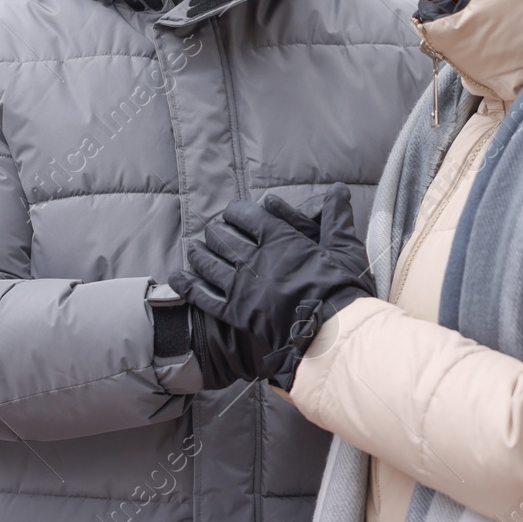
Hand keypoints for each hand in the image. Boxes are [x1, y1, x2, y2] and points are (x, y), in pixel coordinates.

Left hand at [169, 184, 374, 389]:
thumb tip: (339, 189)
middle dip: (216, 232)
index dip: (236, 211)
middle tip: (214, 232)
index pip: (247, 215)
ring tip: (193, 249)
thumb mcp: (344, 247)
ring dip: (198, 253)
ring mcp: (242, 286)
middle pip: (223, 237)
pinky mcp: (235, 312)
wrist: (331, 332)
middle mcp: (255, 258)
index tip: (234, 213)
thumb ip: (337, 216)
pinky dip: (188, 284)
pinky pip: (203, 295)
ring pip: (208, 263)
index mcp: (279, 239)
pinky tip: (178, 277)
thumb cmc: (341, 289)